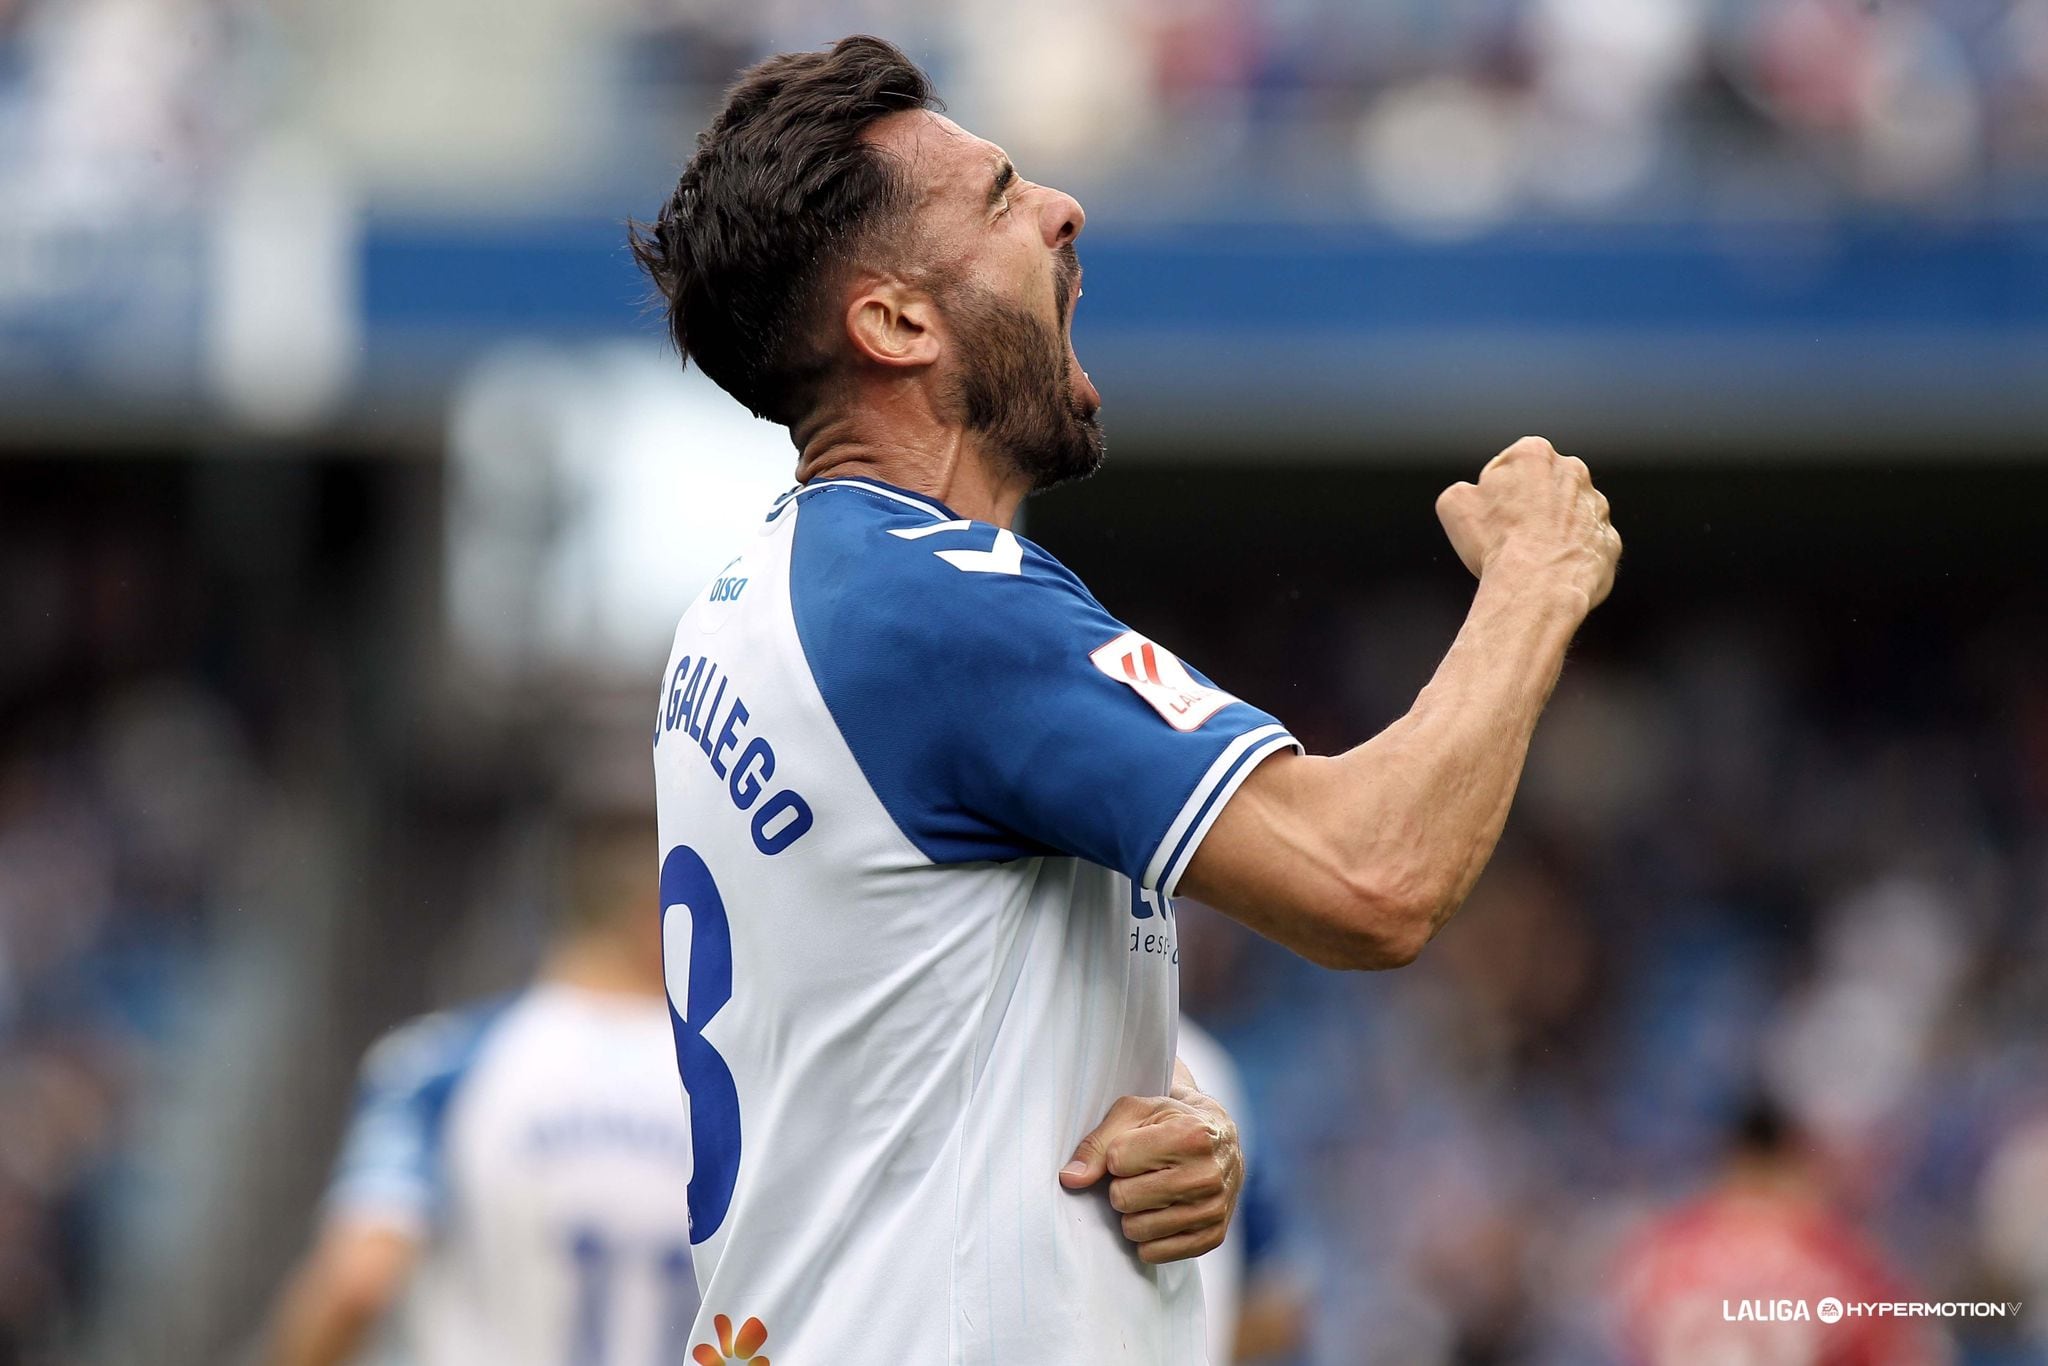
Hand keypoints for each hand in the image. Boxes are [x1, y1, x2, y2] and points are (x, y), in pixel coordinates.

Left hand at [1059, 1085, 1242, 1263]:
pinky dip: (1148, 1238)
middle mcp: (1206, 1175)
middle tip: (1140, 1174)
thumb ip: (1098, 1143)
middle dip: (1122, 1186)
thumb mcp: (1135, 1113)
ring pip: (1136, 1229)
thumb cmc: (1170, 1122)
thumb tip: (1070, 1178)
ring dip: (1133, 1213)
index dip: (1116, 1155)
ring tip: (1150, 1192)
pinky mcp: (1213, 1237)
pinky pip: (1154, 1254)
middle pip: (1124, 1199)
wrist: (1222, 1141)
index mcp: (1189, 1136)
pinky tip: (1160, 1214)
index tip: (1132, 1148)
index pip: (1117, 1161)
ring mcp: (1213, 1209)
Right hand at [1436, 435, 1620, 609]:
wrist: (1537, 587)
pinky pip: (1586, 546)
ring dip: (1552, 531)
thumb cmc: (1495, 542)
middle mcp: (1574, 472)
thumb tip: (1473, 495)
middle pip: (1543, 488)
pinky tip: (1551, 572)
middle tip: (1506, 537)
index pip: (1509, 465)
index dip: (1494, 492)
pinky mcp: (1610, 541)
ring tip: (1529, 559)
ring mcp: (1597, 507)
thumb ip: (1464, 489)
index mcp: (1535, 453)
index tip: (1488, 515)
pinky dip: (1571, 556)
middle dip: (1528, 507)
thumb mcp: (1453, 504)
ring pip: (1568, 516)